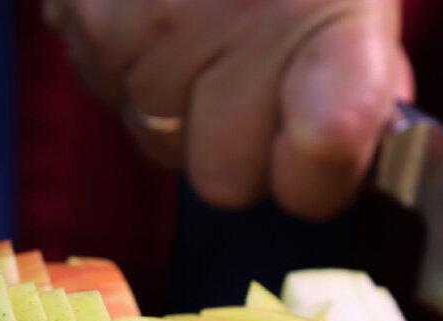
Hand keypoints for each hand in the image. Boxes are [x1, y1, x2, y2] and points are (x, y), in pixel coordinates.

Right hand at [43, 0, 412, 220]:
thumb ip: (363, 66)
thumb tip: (343, 138)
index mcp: (321, 16)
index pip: (315, 169)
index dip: (317, 175)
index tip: (318, 146)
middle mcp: (231, 31)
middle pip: (224, 181)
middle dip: (239, 146)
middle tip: (252, 73)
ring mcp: (143, 33)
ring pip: (158, 142)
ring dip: (180, 101)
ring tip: (200, 17)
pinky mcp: (78, 22)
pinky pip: (108, 95)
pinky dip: (132, 65)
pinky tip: (158, 5)